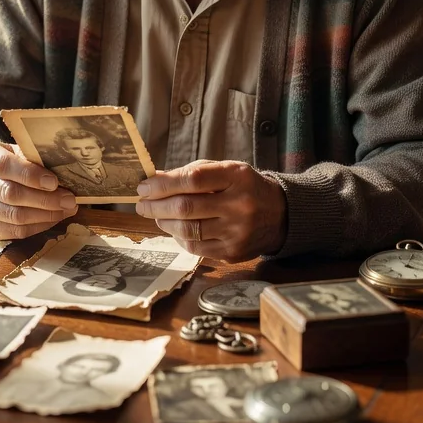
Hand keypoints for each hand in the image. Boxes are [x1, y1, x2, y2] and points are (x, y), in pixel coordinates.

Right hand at [0, 142, 76, 240]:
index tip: (54, 182)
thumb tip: (64, 173)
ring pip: (14, 216)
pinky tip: (54, 218)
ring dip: (45, 215)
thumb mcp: (16, 150)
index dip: (30, 175)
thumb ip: (33, 158)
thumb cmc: (8, 161)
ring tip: (66, 209)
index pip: (3, 165)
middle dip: (44, 199)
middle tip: (69, 199)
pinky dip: (38, 226)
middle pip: (10, 194)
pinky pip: (14, 232)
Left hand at [134, 160, 286, 261]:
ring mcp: (237, 232)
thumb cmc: (245, 187)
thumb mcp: (225, 170)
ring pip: (188, 230)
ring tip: (155, 215)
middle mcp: (239, 205)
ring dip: (164, 222)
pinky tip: (173, 228)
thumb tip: (155, 179)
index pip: (192, 179)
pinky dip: (179, 237)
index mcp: (237, 177)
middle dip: (156, 206)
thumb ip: (192, 173)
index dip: (163, 184)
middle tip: (141, 204)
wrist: (281, 214)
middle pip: (186, 207)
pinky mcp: (233, 252)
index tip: (144, 186)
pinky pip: (196, 247)